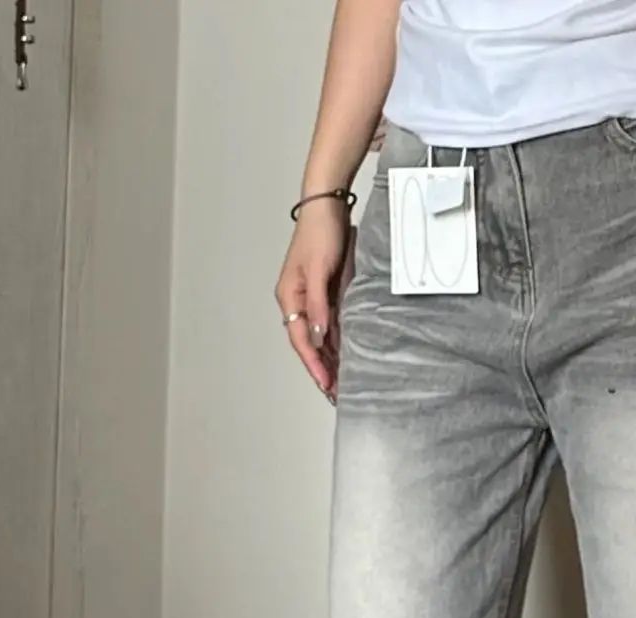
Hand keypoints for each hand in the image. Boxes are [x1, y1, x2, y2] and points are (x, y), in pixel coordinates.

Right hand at [275, 201, 354, 402]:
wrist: (328, 206)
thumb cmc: (320, 233)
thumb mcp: (318, 270)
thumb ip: (318, 304)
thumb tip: (318, 335)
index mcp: (289, 297)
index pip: (300, 340)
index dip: (313, 364)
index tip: (326, 383)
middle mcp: (297, 301)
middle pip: (308, 343)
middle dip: (321, 369)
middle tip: (336, 393)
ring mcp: (311, 297)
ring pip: (319, 337)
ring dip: (329, 359)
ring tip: (342, 382)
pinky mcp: (325, 292)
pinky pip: (329, 324)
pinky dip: (336, 342)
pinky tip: (345, 356)